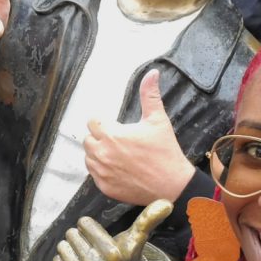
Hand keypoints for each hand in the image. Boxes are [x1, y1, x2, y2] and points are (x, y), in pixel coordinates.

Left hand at [53, 200, 171, 260]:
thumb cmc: (126, 257)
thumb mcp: (136, 238)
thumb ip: (148, 219)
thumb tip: (167, 203)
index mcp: (113, 254)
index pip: (84, 223)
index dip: (89, 226)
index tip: (97, 234)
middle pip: (72, 234)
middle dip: (80, 237)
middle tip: (92, 247)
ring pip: (62, 247)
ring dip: (71, 248)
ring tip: (85, 255)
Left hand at [84, 70, 194, 204]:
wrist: (172, 186)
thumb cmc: (165, 151)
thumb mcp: (158, 120)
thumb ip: (150, 95)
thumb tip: (152, 73)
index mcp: (112, 135)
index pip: (92, 122)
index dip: (102, 122)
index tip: (114, 126)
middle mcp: (102, 153)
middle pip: (87, 139)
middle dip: (99, 137)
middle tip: (117, 141)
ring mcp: (102, 172)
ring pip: (89, 157)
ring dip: (98, 153)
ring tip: (117, 154)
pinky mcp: (104, 187)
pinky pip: (94, 175)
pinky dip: (102, 171)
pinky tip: (118, 168)